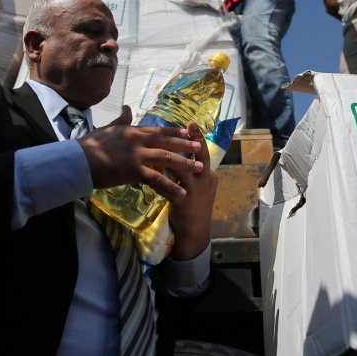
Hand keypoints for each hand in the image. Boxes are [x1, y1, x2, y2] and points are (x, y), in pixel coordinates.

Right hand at [78, 106, 203, 199]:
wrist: (78, 160)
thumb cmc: (90, 146)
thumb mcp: (108, 129)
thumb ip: (120, 120)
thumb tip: (126, 108)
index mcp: (133, 131)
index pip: (159, 130)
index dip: (176, 132)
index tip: (189, 133)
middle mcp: (139, 140)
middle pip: (168, 142)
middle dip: (186, 145)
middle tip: (200, 149)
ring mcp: (138, 155)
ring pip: (167, 159)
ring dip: (185, 164)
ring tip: (200, 169)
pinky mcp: (135, 170)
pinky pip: (157, 179)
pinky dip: (171, 187)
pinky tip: (182, 193)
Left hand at [166, 121, 217, 260]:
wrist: (194, 232)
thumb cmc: (192, 206)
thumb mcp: (195, 185)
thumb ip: (188, 169)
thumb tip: (177, 152)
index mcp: (207, 174)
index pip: (202, 151)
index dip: (197, 137)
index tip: (191, 123)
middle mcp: (205, 180)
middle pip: (201, 156)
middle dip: (194, 140)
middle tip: (187, 126)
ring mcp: (196, 191)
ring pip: (185, 169)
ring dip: (172, 156)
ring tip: (159, 144)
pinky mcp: (184, 202)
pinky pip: (170, 186)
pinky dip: (160, 177)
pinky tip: (149, 170)